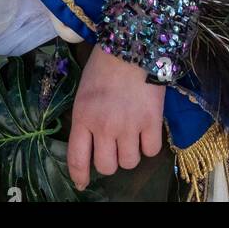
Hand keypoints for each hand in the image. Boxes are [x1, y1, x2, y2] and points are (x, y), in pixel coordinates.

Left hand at [67, 45, 163, 190]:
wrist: (132, 45)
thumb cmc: (104, 66)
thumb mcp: (84, 92)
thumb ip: (86, 119)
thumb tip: (89, 145)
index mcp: (83, 116)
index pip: (77, 158)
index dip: (79, 175)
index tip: (82, 182)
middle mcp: (104, 126)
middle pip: (106, 166)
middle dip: (109, 160)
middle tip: (113, 146)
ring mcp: (129, 126)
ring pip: (129, 162)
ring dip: (130, 152)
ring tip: (130, 134)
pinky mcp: (151, 123)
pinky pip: (151, 152)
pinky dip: (149, 145)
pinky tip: (146, 129)